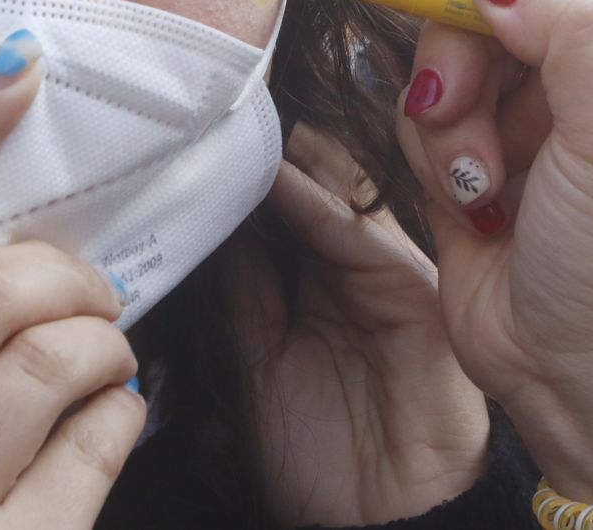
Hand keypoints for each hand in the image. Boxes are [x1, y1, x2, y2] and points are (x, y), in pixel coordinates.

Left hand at [228, 123, 488, 526]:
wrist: (375, 520)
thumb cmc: (313, 454)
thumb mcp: (252, 359)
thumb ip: (239, 288)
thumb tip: (204, 215)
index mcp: (306, 279)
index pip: (267, 202)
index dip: (230, 168)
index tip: (182, 129)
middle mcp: (343, 263)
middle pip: (299, 183)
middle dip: (254, 146)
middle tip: (203, 104)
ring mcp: (379, 267)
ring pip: (329, 192)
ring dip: (280, 155)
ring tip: (231, 117)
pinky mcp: (409, 283)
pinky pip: (355, 232)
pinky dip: (313, 199)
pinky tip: (273, 172)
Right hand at [397, 0, 592, 509]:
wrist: (576, 380)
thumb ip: (573, 36)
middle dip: (470, 45)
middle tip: (460, 104)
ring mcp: (533, 96)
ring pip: (449, 38)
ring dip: (450, 110)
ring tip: (479, 182)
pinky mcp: (476, 137)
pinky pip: (424, 97)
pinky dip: (433, 146)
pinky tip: (470, 202)